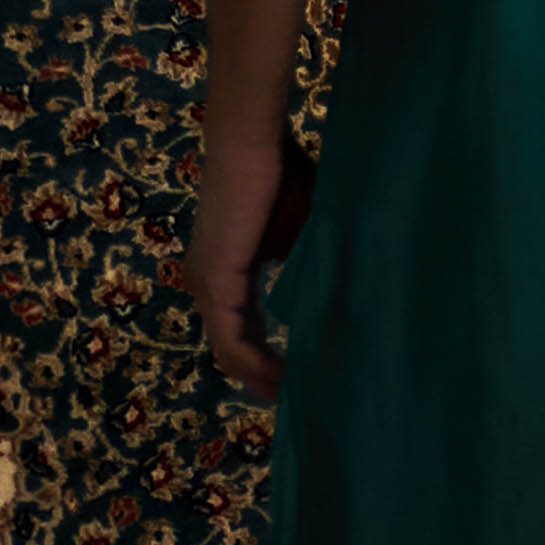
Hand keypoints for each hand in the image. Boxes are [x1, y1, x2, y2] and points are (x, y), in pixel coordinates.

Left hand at [186, 123, 291, 399]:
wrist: (253, 142)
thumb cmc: (281, 172)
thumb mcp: (302, 229)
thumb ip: (308, 262)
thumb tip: (337, 294)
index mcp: (227, 270)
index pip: (245, 326)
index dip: (270, 355)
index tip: (301, 378)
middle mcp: (209, 282)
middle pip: (236, 347)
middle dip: (267, 377)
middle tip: (301, 401)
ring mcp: (207, 285)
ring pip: (232, 351)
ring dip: (263, 378)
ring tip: (296, 400)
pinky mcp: (215, 283)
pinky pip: (233, 341)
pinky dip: (257, 364)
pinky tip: (284, 381)